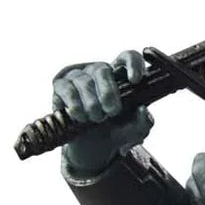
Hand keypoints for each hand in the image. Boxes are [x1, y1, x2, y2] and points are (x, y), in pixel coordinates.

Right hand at [52, 50, 154, 174]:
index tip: (135, 80)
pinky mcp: (61, 85)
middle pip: (103, 70)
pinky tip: (79, 116)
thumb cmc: (115, 132)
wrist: (91, 147)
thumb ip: (143, 123)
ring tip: (95, 119)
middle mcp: (100, 72)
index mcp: (121, 77)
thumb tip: (143, 110)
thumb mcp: (134, 132)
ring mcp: (79, 76)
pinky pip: (66, 88)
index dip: (132, 63)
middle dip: (108, 93)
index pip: (127, 57)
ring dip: (91, 104)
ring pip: (84, 81)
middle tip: (112, 112)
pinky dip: (75, 104)